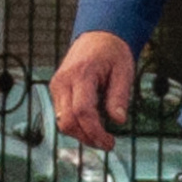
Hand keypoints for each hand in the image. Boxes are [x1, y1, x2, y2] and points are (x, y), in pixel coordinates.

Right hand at [51, 31, 136, 151]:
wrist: (97, 37)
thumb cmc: (113, 53)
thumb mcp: (124, 71)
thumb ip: (120, 96)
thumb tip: (119, 121)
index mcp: (81, 74)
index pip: (82, 111)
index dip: (95, 132)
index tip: (110, 143)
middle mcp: (63, 82)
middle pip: (67, 121)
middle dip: (87, 137)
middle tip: (108, 143)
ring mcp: (57, 87)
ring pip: (62, 121)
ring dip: (81, 134)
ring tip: (102, 136)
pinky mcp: (57, 91)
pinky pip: (62, 115)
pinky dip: (77, 125)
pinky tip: (93, 126)